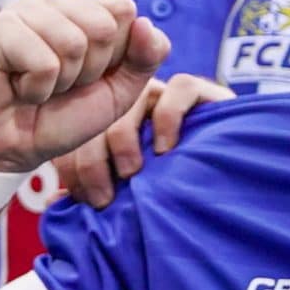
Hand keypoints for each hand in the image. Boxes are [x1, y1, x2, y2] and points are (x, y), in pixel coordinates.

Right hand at [0, 0, 169, 173]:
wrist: (10, 151)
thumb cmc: (60, 118)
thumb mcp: (118, 92)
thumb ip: (146, 57)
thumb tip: (145, 22)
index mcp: (81, 8)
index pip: (124, 10)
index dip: (115, 56)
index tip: (87, 77)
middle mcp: (51, 2)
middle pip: (103, 25)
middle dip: (88, 71)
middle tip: (58, 84)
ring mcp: (22, 12)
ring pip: (74, 42)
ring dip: (61, 82)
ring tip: (37, 86)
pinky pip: (44, 62)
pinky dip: (36, 89)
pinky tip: (17, 88)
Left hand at [55, 72, 236, 206]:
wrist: (231, 190)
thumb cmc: (172, 193)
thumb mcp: (125, 192)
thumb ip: (94, 188)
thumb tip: (57, 203)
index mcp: (108, 119)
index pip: (77, 126)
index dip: (73, 161)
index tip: (78, 198)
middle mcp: (135, 101)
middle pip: (100, 112)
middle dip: (93, 159)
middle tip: (101, 197)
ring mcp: (167, 93)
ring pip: (133, 98)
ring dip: (124, 139)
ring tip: (131, 173)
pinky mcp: (203, 92)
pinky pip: (181, 86)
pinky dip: (169, 117)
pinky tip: (166, 148)